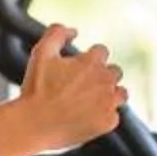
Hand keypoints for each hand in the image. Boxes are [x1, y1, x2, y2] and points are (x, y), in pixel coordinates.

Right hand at [20, 26, 128, 150]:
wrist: (35, 124)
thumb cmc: (36, 89)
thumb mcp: (41, 52)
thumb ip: (57, 33)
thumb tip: (74, 31)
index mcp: (92, 62)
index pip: (102, 51)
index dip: (89, 58)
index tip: (78, 69)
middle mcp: (106, 80)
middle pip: (115, 71)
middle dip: (102, 76)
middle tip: (82, 87)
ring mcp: (109, 102)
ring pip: (121, 93)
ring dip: (110, 94)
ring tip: (90, 102)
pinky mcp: (109, 121)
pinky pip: (114, 116)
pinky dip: (103, 116)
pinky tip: (87, 118)